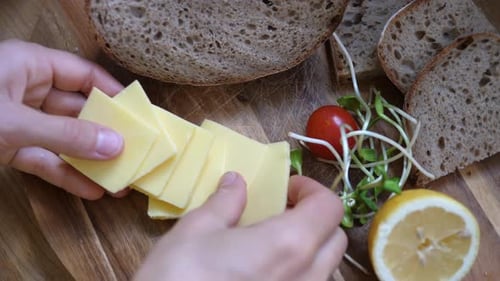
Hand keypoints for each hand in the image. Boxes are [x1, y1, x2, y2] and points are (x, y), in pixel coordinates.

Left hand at [0, 39, 124, 198]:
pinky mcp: (6, 146)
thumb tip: (114, 145)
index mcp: (29, 66)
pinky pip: (43, 159)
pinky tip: (89, 188)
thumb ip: (66, 136)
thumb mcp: (14, 122)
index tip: (137, 114)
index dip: (111, 92)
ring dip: (89, 160)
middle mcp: (26, 90)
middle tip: (133, 154)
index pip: (82, 74)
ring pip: (62, 139)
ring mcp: (17, 120)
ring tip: (118, 180)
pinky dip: (63, 173)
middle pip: (76, 111)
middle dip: (104, 135)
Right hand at [135, 173, 346, 280]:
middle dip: (316, 218)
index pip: (330, 207)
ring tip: (272, 243)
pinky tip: (264, 272)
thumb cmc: (180, 277)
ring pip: (325, 269)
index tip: (285, 188)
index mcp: (290, 245)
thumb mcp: (196, 230)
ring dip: (310, 248)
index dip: (312, 189)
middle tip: (282, 211)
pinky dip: (299, 273)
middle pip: (336, 239)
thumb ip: (225, 202)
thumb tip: (236, 182)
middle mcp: (307, 277)